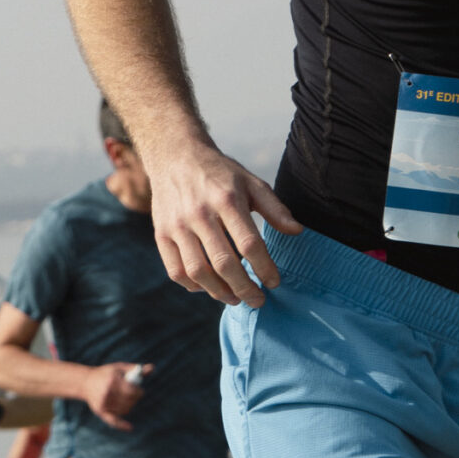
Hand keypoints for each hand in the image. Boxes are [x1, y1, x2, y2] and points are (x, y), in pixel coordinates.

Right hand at [83, 362, 152, 428]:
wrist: (85, 382)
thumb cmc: (106, 373)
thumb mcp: (119, 368)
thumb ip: (135, 369)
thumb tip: (152, 368)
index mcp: (113, 380)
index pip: (132, 391)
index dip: (139, 392)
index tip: (139, 391)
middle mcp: (107, 393)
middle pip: (129, 401)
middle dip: (135, 398)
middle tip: (133, 395)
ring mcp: (103, 403)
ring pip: (125, 409)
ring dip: (130, 406)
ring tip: (126, 400)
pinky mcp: (100, 411)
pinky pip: (113, 420)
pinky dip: (122, 425)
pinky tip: (130, 428)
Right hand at [143, 139, 301, 306]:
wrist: (175, 156)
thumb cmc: (220, 173)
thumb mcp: (250, 182)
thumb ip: (274, 208)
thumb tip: (297, 231)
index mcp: (226, 199)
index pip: (249, 244)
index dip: (264, 268)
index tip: (274, 282)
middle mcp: (200, 213)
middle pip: (224, 263)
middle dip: (245, 288)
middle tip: (258, 301)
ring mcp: (177, 225)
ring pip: (198, 272)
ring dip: (219, 292)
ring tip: (235, 299)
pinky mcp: (161, 234)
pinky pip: (176, 271)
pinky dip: (193, 286)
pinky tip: (209, 288)